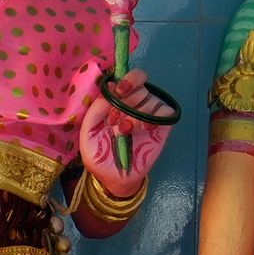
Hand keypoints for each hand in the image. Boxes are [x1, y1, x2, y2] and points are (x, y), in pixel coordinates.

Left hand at [78, 70, 169, 195]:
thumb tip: (109, 87)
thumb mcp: (88, 133)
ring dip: (136, 113)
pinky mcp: (162, 125)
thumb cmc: (100, 155)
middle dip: (127, 99)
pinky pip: (165, 110)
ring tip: (126, 131)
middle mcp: (134, 102)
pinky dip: (155, 117)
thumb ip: (95, 110)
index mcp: (116, 100)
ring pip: (150, 97)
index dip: (125, 80)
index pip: (126, 76)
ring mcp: (149, 112)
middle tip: (116, 120)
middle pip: (140, 81)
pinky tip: (145, 129)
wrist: (115, 177)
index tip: (119, 91)